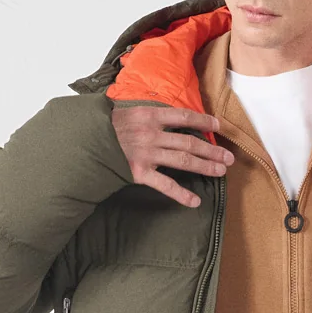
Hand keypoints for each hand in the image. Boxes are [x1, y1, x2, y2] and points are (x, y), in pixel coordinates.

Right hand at [110, 103, 233, 207]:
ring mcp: (146, 154)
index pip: (183, 117)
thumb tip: (166, 116)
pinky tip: (195, 202)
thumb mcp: (126, 110)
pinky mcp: (139, 172)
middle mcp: (151, 133)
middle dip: (212, 150)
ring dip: (205, 166)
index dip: (203, 121)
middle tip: (228, 158)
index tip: (218, 126)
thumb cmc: (104, 126)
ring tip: (221, 171)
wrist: (83, 141)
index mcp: (149, 115)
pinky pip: (165, 185)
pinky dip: (181, 194)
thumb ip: (148, 114)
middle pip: (189, 142)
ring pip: (183, 160)